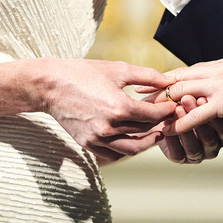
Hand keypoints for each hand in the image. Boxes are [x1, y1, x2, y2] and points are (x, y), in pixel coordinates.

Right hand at [39, 59, 176, 161]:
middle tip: (168, 118)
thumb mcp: (118, 69)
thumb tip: (169, 82)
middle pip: (145, 131)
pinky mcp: (88, 144)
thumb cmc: (84, 73)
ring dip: (147, 142)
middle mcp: (109, 127)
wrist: (50, 85)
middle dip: (160, 124)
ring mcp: (98, 138)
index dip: (167, 111)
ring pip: (132, 148)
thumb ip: (147, 76)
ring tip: (156, 133)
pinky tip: (134, 138)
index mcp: (119, 107)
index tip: (172, 105)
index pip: (153, 115)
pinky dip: (127, 149)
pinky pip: (114, 153)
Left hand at [143, 56, 222, 134]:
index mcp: (216, 65)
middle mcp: (212, 71)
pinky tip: (168, 131)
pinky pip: (196, 114)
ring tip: (144, 117)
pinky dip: (179, 122)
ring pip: (180, 94)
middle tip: (135, 100)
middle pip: (175, 80)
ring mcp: (217, 86)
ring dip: (161, 106)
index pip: (183, 71)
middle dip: (154, 91)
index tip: (146, 86)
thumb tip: (215, 80)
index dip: (163, 79)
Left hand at [158, 95, 222, 163]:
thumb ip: (201, 94)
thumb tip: (201, 82)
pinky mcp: (181, 159)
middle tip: (186, 99)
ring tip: (176, 110)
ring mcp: (199, 155)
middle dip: (196, 117)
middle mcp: (214, 146)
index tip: (202, 97)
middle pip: (210, 137)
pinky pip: (178, 154)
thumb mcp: (198, 96)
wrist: (163, 119)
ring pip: (195, 147)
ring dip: (184, 127)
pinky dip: (172, 139)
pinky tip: (166, 127)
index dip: (214, 114)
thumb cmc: (187, 105)